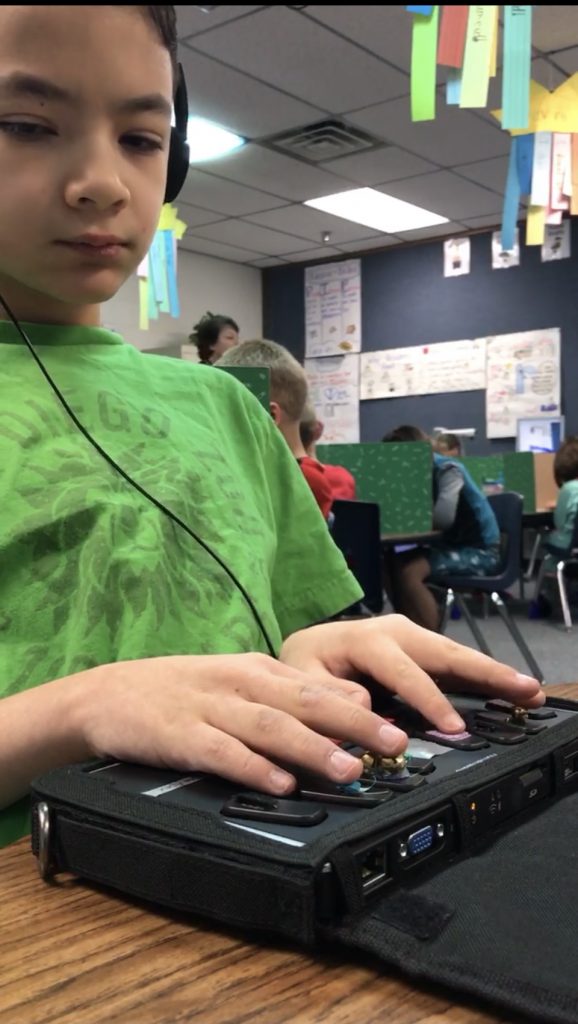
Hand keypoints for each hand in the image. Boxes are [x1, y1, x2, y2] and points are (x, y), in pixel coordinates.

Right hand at [79, 653, 407, 796]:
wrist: (106, 694)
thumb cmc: (179, 692)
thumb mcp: (237, 682)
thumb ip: (289, 693)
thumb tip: (350, 701)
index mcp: (255, 670)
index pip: (317, 685)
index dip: (361, 707)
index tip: (401, 727)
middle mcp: (238, 685)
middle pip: (303, 701)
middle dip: (353, 722)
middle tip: (394, 744)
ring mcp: (208, 708)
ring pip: (269, 726)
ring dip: (312, 747)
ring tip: (350, 768)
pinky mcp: (180, 735)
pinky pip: (221, 752)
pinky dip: (252, 766)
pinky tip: (280, 783)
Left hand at [280, 615, 544, 732]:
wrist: (301, 649)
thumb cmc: (301, 667)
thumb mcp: (301, 681)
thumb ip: (327, 694)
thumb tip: (363, 704)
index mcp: (362, 639)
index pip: (402, 671)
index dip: (429, 699)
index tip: (453, 726)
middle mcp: (392, 631)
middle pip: (444, 653)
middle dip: (485, 672)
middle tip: (524, 690)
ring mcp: (409, 637)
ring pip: (455, 655)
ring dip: (493, 673)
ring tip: (529, 690)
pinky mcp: (418, 648)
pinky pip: (452, 662)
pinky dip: (481, 675)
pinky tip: (508, 688)